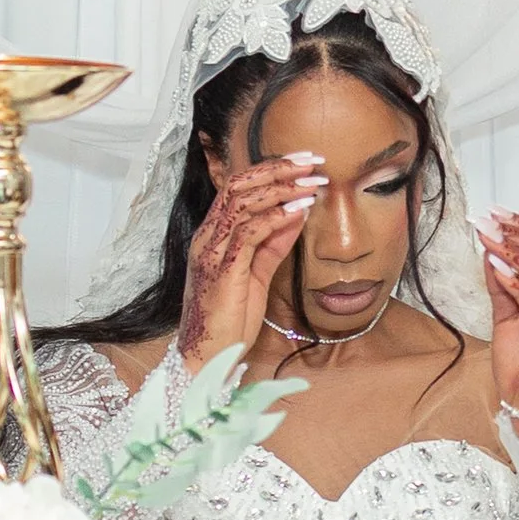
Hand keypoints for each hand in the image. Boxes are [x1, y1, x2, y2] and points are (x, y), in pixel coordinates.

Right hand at [176, 153, 324, 373]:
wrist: (207, 358)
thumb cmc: (230, 321)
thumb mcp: (257, 275)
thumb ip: (273, 244)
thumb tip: (297, 214)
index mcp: (212, 236)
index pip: (237, 188)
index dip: (270, 170)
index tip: (303, 162)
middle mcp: (207, 238)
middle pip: (238, 186)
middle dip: (277, 169)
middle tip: (312, 160)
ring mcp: (211, 252)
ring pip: (243, 203)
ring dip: (282, 188)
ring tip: (312, 181)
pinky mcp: (222, 270)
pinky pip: (249, 232)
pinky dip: (275, 217)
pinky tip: (299, 209)